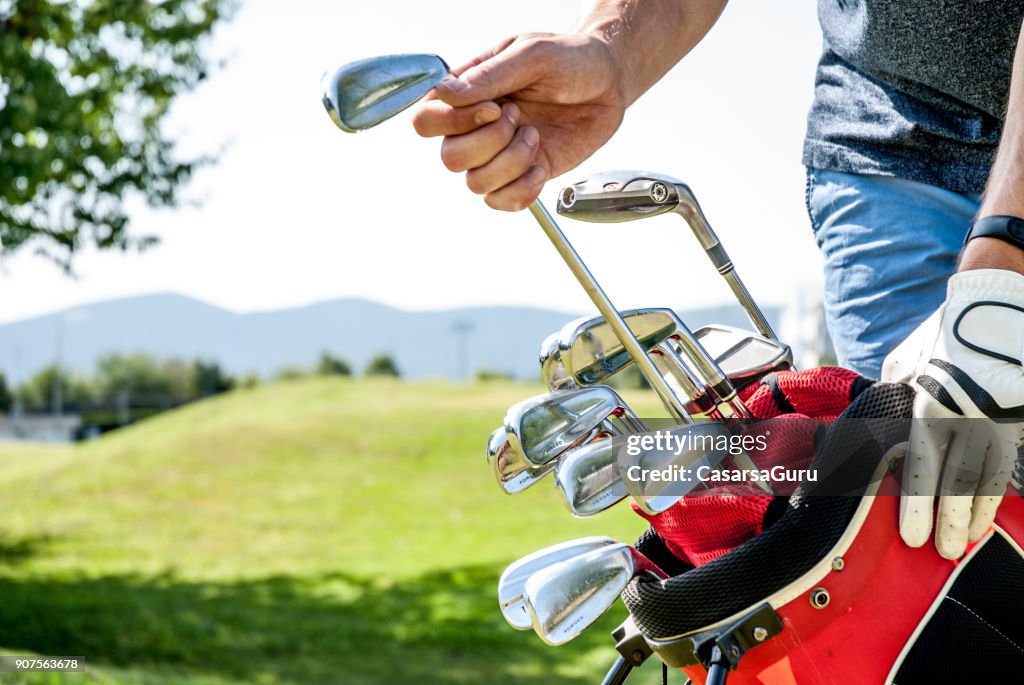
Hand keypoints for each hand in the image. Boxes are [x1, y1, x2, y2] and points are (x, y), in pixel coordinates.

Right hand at [411, 32, 626, 209]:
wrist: (609, 83)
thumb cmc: (570, 59)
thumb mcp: (531, 55)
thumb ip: (489, 75)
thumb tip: (445, 93)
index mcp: (467, 94)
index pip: (426, 121)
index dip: (453, 122)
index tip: (493, 108)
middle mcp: (475, 128)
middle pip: (449, 158)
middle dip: (489, 143)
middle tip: (521, 117)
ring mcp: (498, 155)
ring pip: (475, 184)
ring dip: (510, 163)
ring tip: (535, 136)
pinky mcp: (522, 175)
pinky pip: (502, 203)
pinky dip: (522, 190)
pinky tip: (541, 166)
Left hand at [882, 269, 1023, 557]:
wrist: (992, 308)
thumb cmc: (938, 338)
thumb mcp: (903, 365)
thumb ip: (892, 398)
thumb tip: (875, 426)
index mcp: (928, 407)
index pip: (922, 468)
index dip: (918, 506)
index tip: (913, 538)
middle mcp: (964, 420)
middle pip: (956, 482)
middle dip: (948, 521)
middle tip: (942, 554)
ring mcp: (996, 421)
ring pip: (986, 480)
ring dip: (974, 513)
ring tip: (965, 541)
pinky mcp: (1017, 420)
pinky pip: (1006, 466)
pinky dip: (995, 493)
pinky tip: (987, 514)